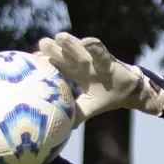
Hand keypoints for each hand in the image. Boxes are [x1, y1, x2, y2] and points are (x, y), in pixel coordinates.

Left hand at [36, 32, 163, 122]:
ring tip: (59, 36)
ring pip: (80, 50)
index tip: (32, 62)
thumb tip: (62, 127)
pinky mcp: (109, 62)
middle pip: (65, 55)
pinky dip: (95, 48)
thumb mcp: (89, 107)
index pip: (57, 66)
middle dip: (53, 49)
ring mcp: (95, 61)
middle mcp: (83, 65)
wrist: (131, 94)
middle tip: (42, 43)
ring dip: (70, 44)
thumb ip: (76, 113)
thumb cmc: (108, 97)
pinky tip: (87, 42)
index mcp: (76, 73)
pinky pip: (102, 53)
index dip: (45, 63)